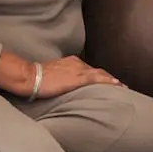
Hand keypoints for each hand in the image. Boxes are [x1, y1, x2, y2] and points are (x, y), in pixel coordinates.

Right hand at [0, 53, 119, 99]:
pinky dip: (109, 82)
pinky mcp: (77, 78)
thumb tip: (60, 89)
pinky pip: (97, 79)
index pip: (88, 70)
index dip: (99, 76)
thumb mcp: (50, 77)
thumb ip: (59, 80)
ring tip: (123, 88)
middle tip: (120, 86)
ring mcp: (77, 70)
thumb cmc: (34, 79)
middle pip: (97, 72)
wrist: (28, 76)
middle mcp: (76, 63)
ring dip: (112, 81)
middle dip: (109, 78)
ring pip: (100, 75)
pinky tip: (117, 85)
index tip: (107, 82)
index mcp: (69, 62)